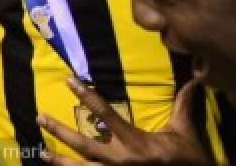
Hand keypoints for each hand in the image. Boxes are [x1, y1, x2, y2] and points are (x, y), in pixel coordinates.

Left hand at [36, 75, 210, 164]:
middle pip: (83, 144)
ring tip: (42, 153)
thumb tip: (194, 78)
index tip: (70, 81)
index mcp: (136, 143)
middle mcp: (122, 161)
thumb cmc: (190, 161)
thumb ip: (182, 105)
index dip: (86, 95)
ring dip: (60, 161)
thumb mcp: (185, 133)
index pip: (105, 114)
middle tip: (40, 117)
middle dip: (59, 130)